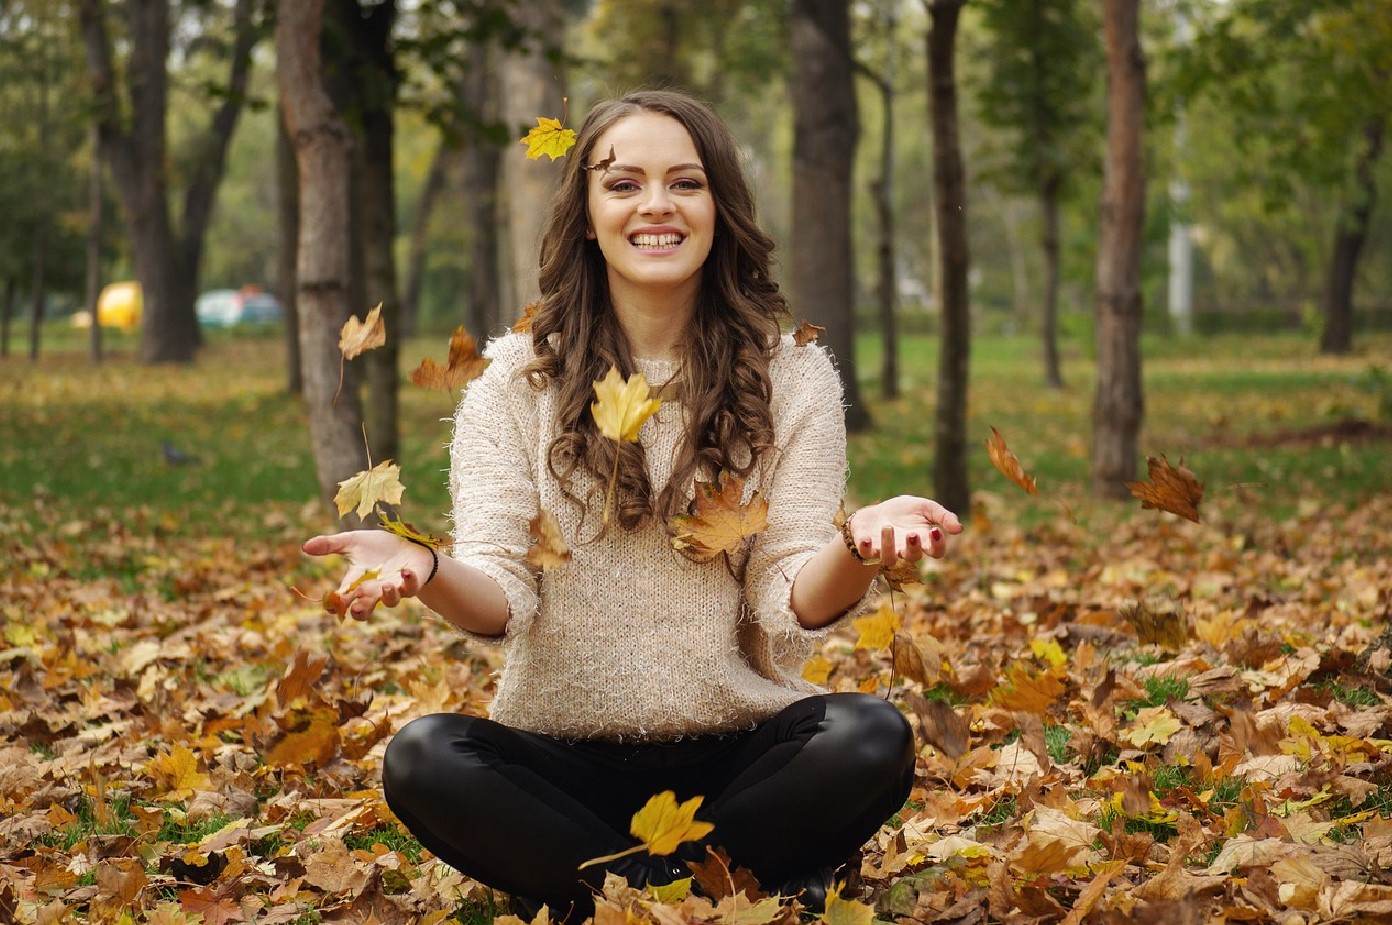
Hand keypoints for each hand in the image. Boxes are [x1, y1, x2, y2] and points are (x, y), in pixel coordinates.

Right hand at [301, 530, 435, 619]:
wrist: (408, 544)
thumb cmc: (379, 547)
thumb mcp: (353, 542)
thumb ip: (330, 545)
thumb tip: (304, 546)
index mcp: (358, 582)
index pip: (343, 598)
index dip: (336, 605)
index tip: (331, 607)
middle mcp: (374, 590)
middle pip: (365, 609)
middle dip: (360, 611)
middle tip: (355, 610)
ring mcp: (394, 588)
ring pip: (391, 601)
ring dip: (388, 596)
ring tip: (385, 586)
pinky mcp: (412, 582)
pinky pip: (411, 587)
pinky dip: (409, 581)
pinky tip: (405, 571)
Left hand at [845, 495, 962, 566]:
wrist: (878, 511)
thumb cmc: (906, 512)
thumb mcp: (926, 508)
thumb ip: (943, 516)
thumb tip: (959, 529)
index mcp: (923, 541)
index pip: (936, 551)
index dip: (937, 545)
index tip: (935, 531)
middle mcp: (905, 550)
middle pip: (912, 557)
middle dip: (913, 547)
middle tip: (912, 534)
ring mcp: (886, 551)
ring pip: (889, 558)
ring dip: (889, 545)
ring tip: (888, 527)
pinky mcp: (867, 548)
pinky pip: (866, 554)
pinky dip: (866, 549)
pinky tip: (866, 540)